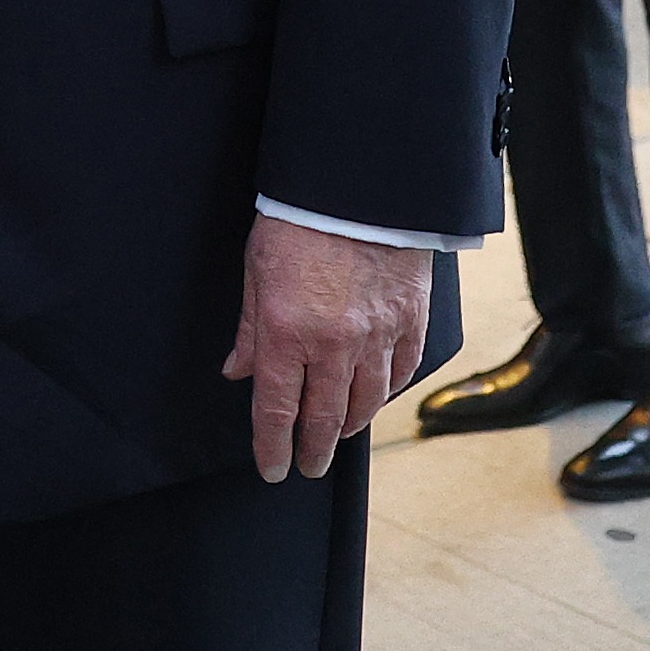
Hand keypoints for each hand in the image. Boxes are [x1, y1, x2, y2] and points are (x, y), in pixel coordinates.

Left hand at [223, 218, 435, 481]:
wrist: (359, 182)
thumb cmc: (299, 219)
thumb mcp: (257, 269)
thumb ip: (250, 329)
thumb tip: (238, 371)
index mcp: (287, 332)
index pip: (277, 411)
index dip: (272, 447)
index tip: (273, 469)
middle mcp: (334, 343)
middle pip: (325, 417)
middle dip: (314, 449)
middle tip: (308, 465)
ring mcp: (378, 334)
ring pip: (367, 401)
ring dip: (351, 425)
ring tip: (340, 434)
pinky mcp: (410, 319)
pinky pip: (402, 371)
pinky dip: (388, 391)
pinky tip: (378, 397)